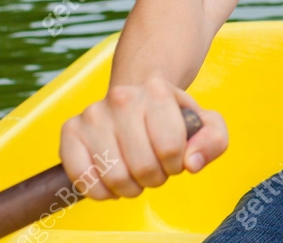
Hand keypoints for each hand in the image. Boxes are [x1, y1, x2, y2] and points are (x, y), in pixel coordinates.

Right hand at [59, 75, 227, 199]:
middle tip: (154, 167)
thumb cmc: (170, 115)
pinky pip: (83, 179)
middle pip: (143, 166)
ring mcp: (92, 114)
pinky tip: (111, 179)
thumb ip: (213, 140)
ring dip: (130, 187)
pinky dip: (101, 191)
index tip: (174, 157)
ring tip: (134, 173)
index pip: (171, 149)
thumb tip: (192, 163)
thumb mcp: (203, 122)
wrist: (135, 97)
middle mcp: (121, 98)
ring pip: (114, 177)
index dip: (176, 164)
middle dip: (154, 178)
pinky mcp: (69, 131)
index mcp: (156, 91)